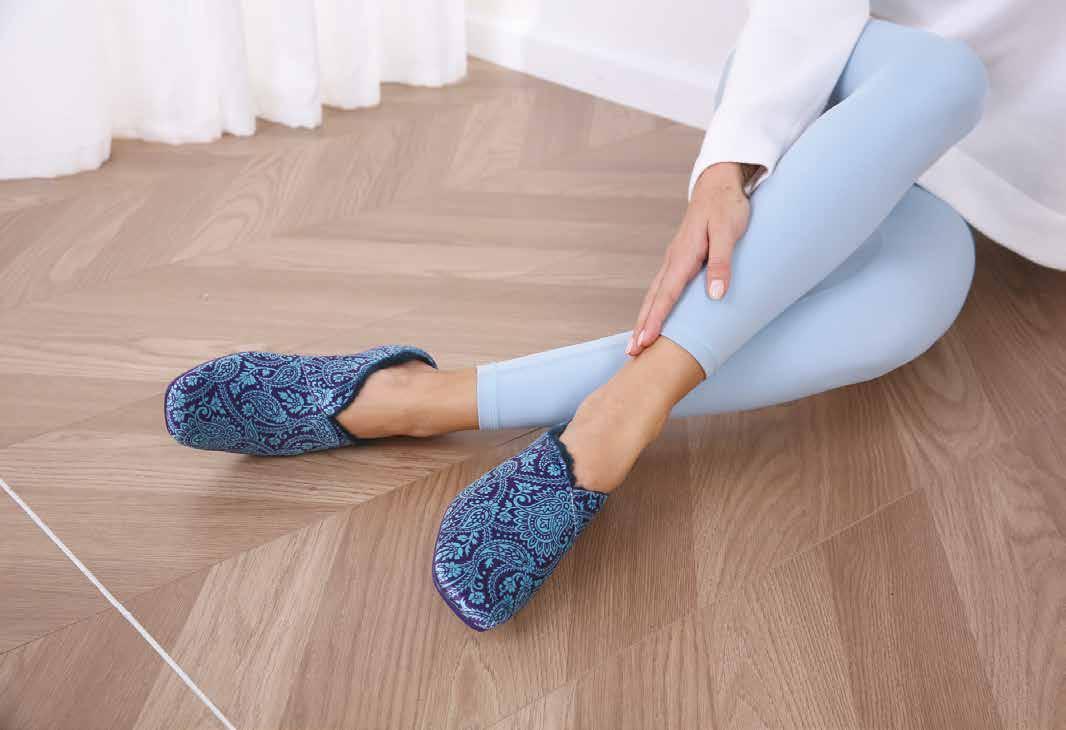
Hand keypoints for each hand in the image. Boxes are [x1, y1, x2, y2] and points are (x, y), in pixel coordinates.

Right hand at [627, 161, 752, 356]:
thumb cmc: (727, 207)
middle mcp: (673, 260)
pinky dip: (653, 307)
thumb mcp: (729, 232)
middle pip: (653, 299)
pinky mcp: (679, 260)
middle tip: (631, 353)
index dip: (656, 320)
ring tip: (636, 343)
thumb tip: (714, 295)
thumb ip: (721, 262)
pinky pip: (662, 288)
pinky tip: (652, 318)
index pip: (667, 295)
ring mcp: (673, 260)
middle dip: (641, 327)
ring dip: (644, 319)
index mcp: (683, 256)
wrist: (719, 185)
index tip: (646, 342)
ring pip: (654, 295)